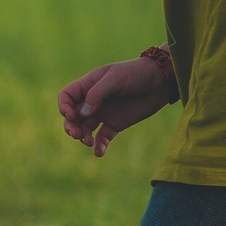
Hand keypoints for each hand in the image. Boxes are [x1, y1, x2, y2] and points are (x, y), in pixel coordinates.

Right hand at [57, 57, 174, 156]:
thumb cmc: (136, 73)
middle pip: (72, 116)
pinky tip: (99, 152)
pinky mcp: (115, 124)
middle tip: (76, 135)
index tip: (73, 116)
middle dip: (70, 126)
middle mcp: (92, 101)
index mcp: (88, 85)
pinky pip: (102, 137)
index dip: (64, 107)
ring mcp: (103, 113)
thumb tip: (81, 114)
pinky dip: (99, 145)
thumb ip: (97, 94)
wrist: (161, 81)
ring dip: (83, 137)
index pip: (66, 97)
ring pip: (85, 128)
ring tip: (88, 142)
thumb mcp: (115, 79)